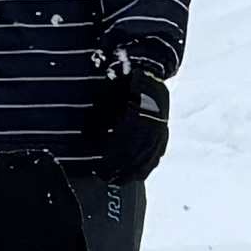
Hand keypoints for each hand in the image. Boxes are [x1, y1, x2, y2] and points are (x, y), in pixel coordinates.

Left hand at [73, 55, 171, 183]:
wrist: (147, 69)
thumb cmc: (121, 84)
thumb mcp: (105, 98)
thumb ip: (96, 119)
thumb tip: (86, 138)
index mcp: (135, 118)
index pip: (123, 146)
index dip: (111, 160)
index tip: (99, 168)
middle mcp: (150, 126)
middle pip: (136, 155)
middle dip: (120, 169)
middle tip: (106, 178)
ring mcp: (160, 129)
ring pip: (149, 156)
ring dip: (135, 171)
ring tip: (121, 180)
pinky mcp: (164, 129)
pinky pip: (158, 152)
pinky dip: (149, 164)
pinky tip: (141, 172)